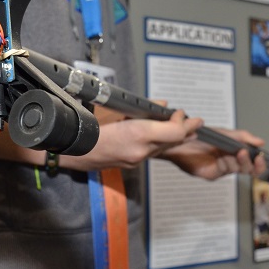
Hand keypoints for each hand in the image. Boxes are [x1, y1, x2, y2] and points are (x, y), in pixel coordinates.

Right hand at [62, 108, 202, 171]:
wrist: (72, 150)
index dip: (182, 121)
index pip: (174, 131)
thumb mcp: (115, 109)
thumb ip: (142, 107)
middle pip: (174, 141)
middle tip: (196, 122)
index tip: (179, 111)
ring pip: (165, 148)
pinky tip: (164, 136)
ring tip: (188, 129)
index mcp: (137, 133)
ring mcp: (137, 159)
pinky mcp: (132, 163)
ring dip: (177, 138)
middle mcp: (140, 150)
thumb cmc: (90, 126)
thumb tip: (161, 105)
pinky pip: (153, 152)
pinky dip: (162, 143)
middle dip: (187, 130)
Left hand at [157, 127, 267, 180]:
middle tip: (255, 157)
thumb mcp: (225, 133)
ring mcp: (222, 168)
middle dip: (253, 164)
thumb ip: (243, 137)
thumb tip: (261, 142)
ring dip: (240, 161)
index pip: (252, 161)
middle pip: (248, 168)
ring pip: (238, 169)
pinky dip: (229, 163)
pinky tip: (228, 157)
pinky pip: (225, 171)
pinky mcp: (212, 173)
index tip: (262, 157)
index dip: (259, 162)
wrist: (181, 139)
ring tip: (240, 152)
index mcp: (235, 152)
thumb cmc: (202, 135)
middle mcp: (230, 161)